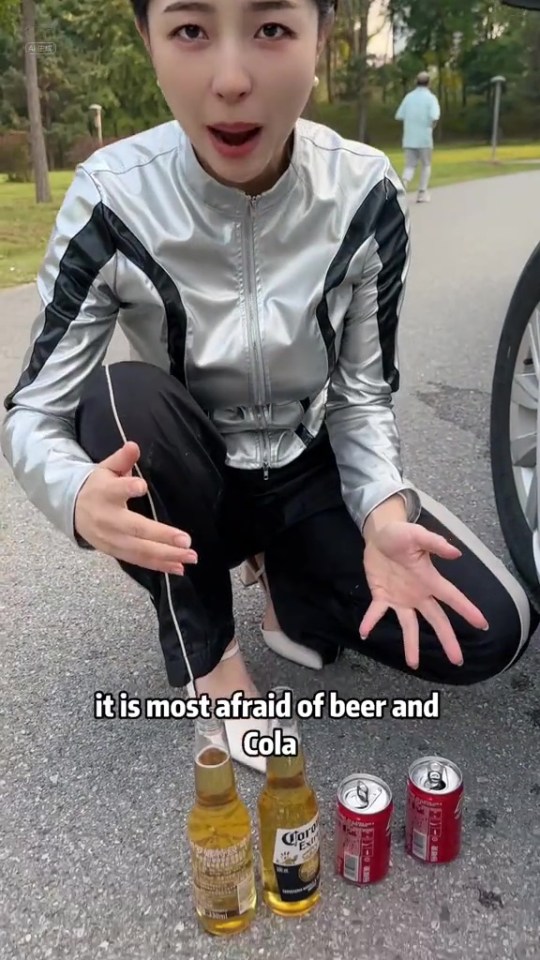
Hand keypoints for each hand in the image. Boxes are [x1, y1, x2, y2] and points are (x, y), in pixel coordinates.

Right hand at [75, 441, 197, 574]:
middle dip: (161, 536)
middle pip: (135, 529)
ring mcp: (111, 539)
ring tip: (190, 557)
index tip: (141, 486)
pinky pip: (139, 561)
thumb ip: (121, 459)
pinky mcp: (115, 552)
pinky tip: (179, 568)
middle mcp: (108, 519)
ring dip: (166, 556)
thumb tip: (133, 445)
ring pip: (140, 550)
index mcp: (104, 493)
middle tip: (186, 541)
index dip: (127, 488)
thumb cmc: (97, 487)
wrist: (72, 510)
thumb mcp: (106, 469)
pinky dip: (159, 566)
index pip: (115, 490)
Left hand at [361, 521, 488, 668]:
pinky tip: (365, 632)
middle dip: (447, 639)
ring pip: (409, 626)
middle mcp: (418, 594)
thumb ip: (435, 543)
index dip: (467, 610)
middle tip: (457, 660)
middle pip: (436, 620)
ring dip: (411, 644)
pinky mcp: (382, 596)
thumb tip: (455, 553)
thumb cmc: (402, 535)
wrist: (379, 535)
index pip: (452, 598)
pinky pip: (377, 613)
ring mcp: (401, 598)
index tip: (482, 625)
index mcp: (430, 580)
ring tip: (413, 664)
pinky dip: (370, 622)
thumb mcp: (417, 535)